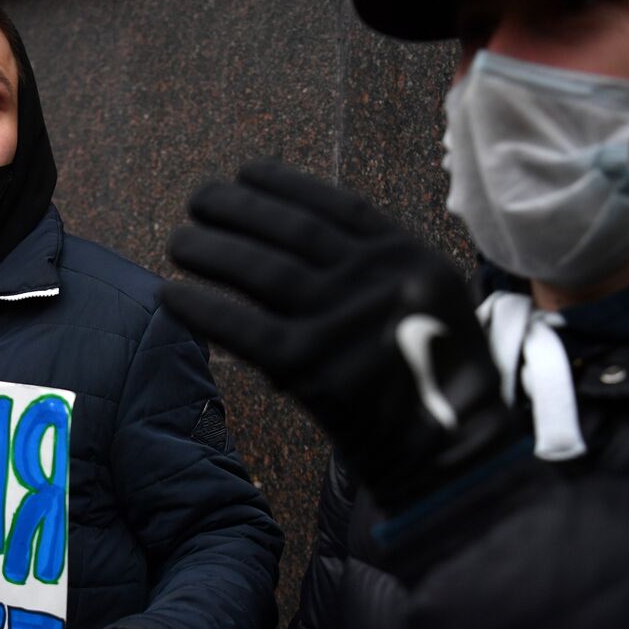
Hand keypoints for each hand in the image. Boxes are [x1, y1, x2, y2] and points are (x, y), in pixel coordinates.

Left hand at [165, 159, 517, 513]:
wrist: (456, 456)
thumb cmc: (441, 383)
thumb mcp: (435, 304)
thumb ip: (384, 272)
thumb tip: (307, 241)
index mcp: (408, 257)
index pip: (334, 205)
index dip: (284, 185)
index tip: (245, 172)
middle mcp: (375, 280)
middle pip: (287, 229)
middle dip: (235, 208)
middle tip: (197, 201)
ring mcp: (341, 322)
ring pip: (258, 269)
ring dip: (210, 250)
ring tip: (178, 242)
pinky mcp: (310, 369)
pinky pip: (240, 327)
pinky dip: (202, 308)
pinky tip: (172, 296)